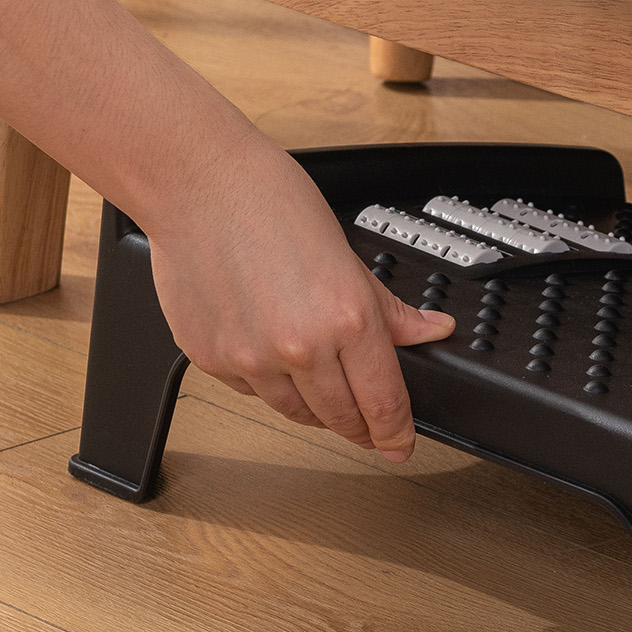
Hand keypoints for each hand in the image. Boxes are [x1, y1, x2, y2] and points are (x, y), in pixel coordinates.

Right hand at [147, 146, 453, 460]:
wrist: (199, 185)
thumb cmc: (272, 205)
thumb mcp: (350, 258)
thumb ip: (391, 311)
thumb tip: (433, 331)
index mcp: (348, 320)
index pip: (383, 402)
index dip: (395, 432)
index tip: (400, 445)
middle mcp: (301, 347)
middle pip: (342, 417)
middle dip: (360, 426)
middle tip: (368, 426)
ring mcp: (252, 358)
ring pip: (296, 412)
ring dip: (316, 409)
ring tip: (322, 387)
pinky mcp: (212, 359)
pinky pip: (252, 392)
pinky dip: (269, 384)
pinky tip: (273, 356)